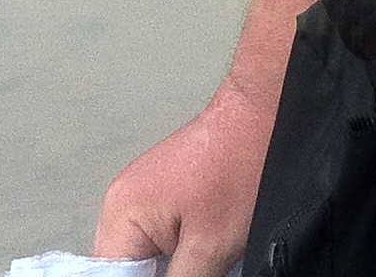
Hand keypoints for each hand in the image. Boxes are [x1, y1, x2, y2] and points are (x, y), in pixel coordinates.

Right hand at [93, 0, 309, 274]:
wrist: (263, 115)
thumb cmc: (240, 169)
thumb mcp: (208, 247)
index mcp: (120, 213)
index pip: (111, 276)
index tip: (179, 276)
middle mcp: (122, 202)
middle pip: (127, 267)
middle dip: (160, 275)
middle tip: (198, 268)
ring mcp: (142, 194)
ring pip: (145, 255)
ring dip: (170, 266)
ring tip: (203, 260)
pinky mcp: (164, 192)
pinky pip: (159, 238)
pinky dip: (178, 252)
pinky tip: (203, 252)